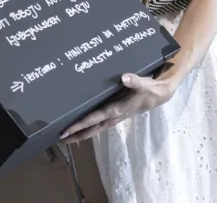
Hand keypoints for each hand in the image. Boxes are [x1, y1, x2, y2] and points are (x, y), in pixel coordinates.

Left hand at [60, 72, 176, 143]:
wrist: (159, 96)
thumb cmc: (149, 90)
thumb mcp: (144, 84)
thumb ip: (134, 81)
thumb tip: (124, 77)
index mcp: (116, 110)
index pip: (94, 119)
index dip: (79, 125)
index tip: (66, 130)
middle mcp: (113, 117)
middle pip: (90, 130)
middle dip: (75, 135)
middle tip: (58, 139)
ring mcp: (113, 118)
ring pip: (93, 129)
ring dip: (79, 133)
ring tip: (64, 136)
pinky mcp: (114, 115)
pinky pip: (97, 124)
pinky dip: (87, 127)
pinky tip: (78, 126)